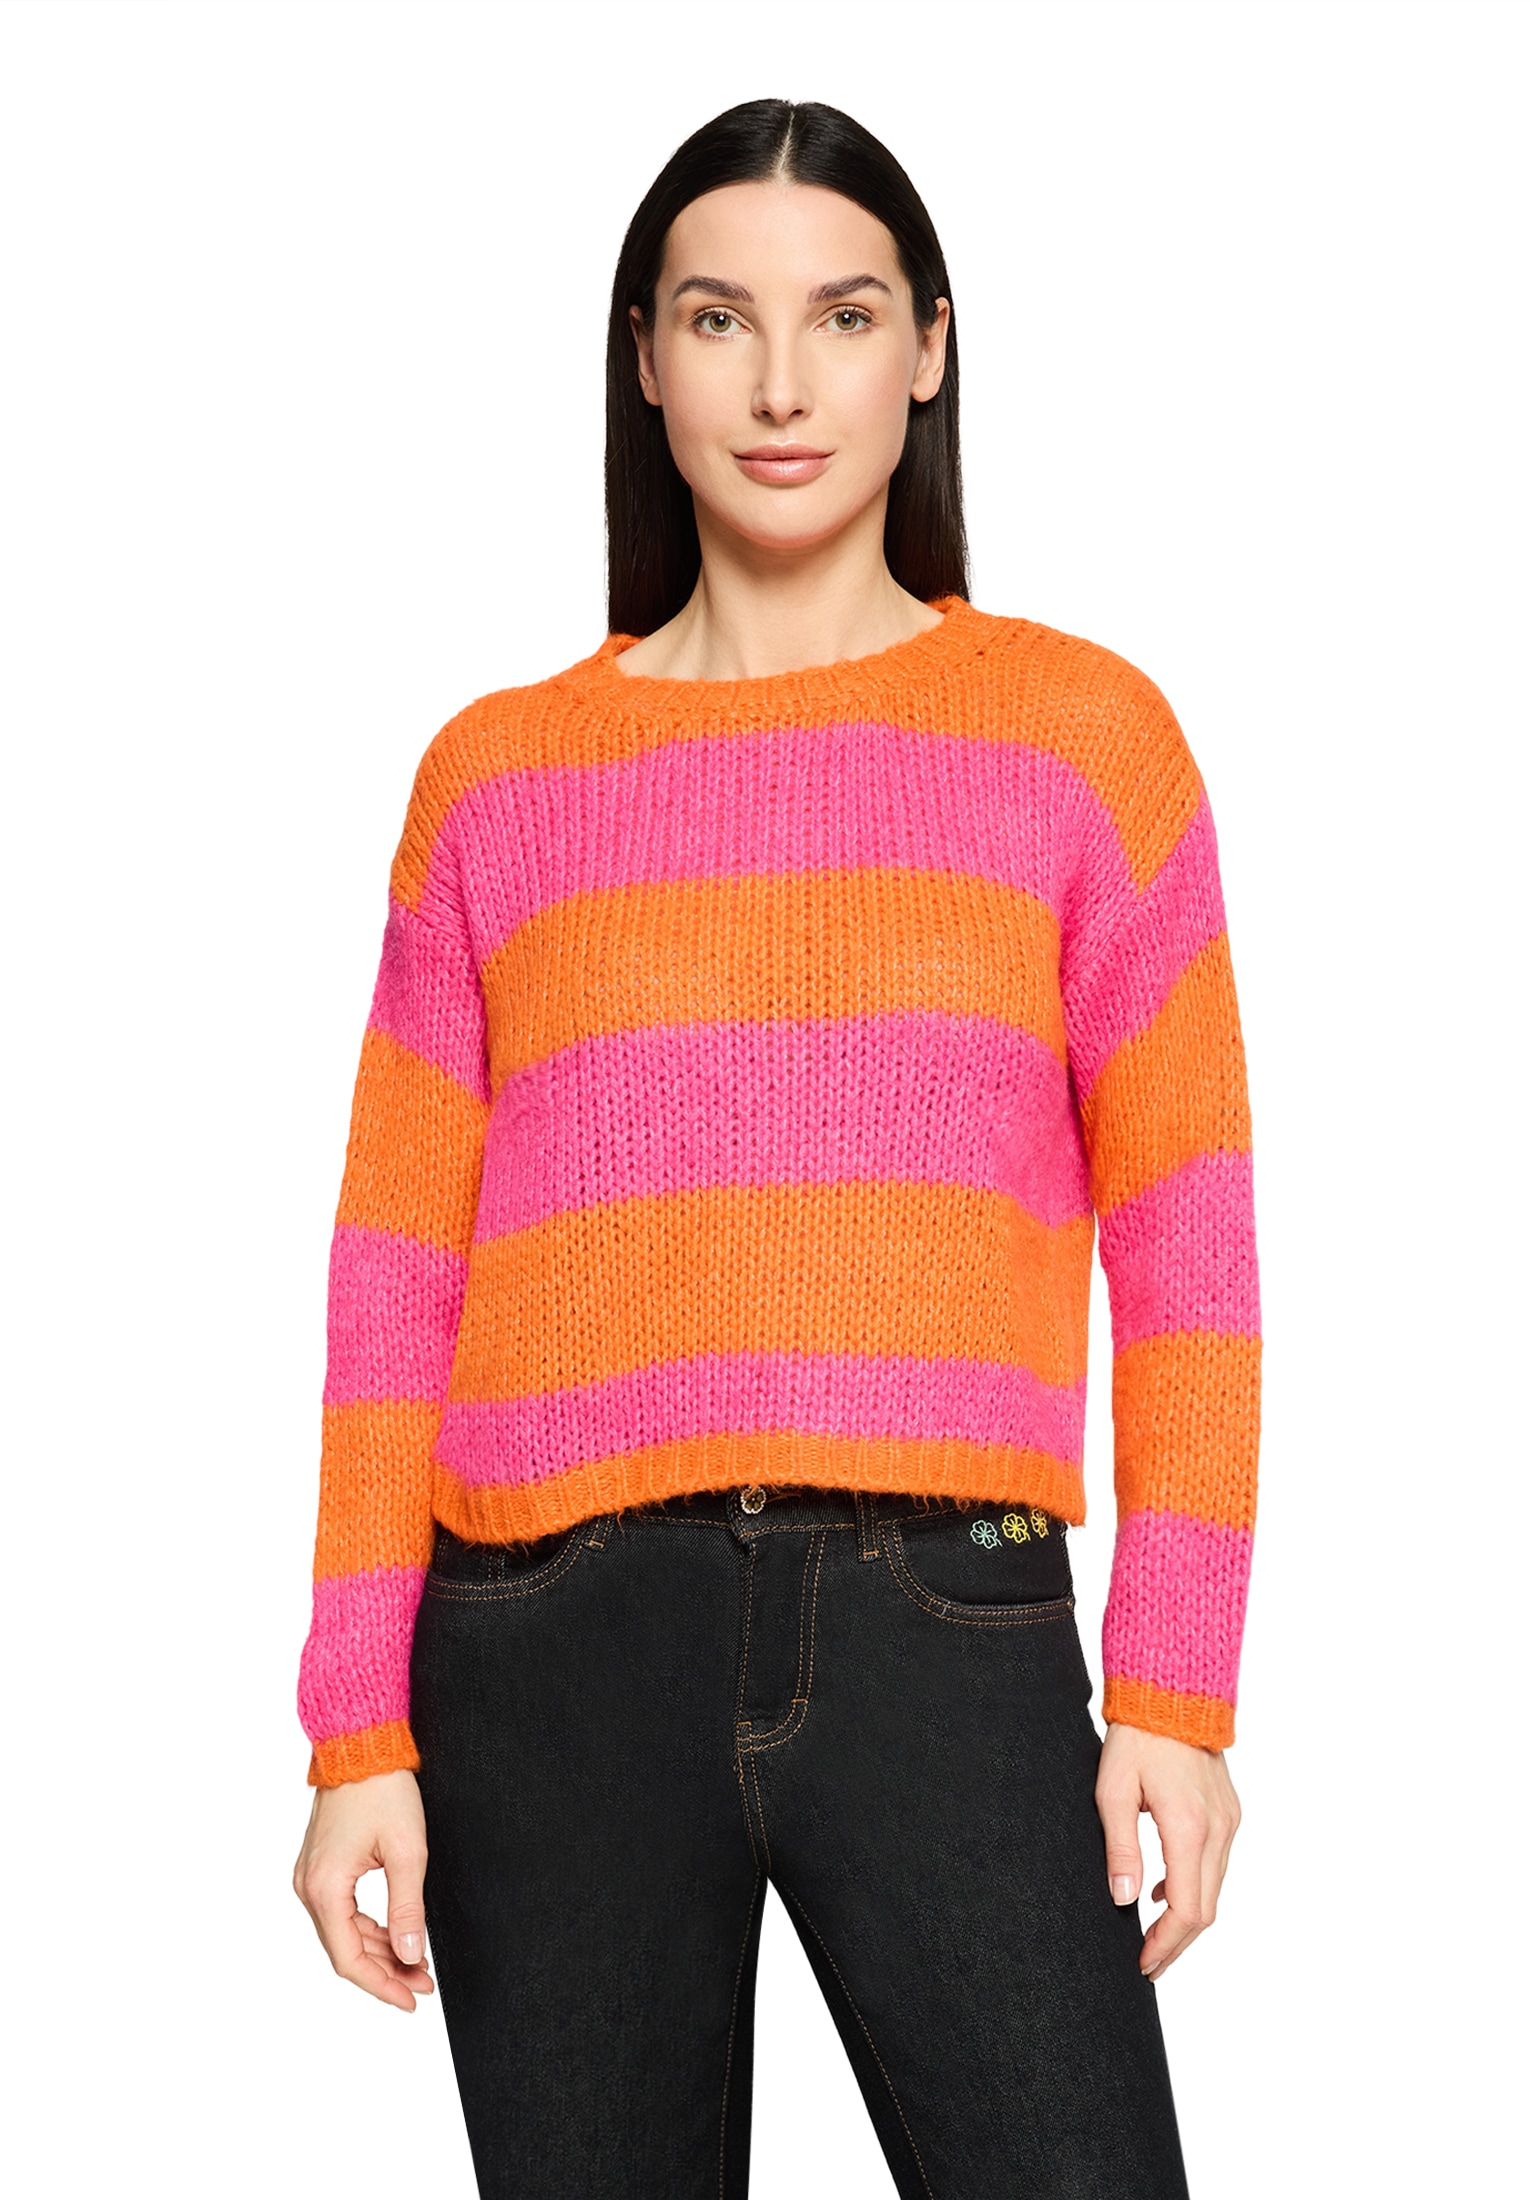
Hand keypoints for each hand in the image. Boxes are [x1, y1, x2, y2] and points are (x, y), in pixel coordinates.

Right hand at [293, 1768, 434, 2011]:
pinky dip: (368, 1928)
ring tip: (416, 1963)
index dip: (381, 1986)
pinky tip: (396, 1934)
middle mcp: (309, 1887)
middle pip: (345, 1949)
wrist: (361, 1745)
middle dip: (386, 1971)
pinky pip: (342, 1911)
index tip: (411, 2000)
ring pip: (344, 1932)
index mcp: (325, 1888)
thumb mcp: (407, 1851)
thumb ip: (407, 1908)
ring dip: (379, 1950)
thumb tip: (410, 1954)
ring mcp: (311, 1877)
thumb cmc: (383, 1790)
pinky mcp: (320, 1866)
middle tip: (423, 1983)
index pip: (349, 1959)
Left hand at [1095, 1723, 1240, 1980]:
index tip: (1143, 1965)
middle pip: (1206, 1909)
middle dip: (1177, 1943)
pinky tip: (1163, 1890)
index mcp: (1189, 1828)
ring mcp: (1229, 1820)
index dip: (1166, 1945)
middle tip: (1148, 1965)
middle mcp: (1218, 1830)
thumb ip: (1121, 1849)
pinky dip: (1195, 1886)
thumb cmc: (1136, 1737)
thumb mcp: (1113, 1791)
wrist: (1172, 1692)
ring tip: (1153, 1937)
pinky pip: (1217, 1864)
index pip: (1187, 1910)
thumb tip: (1124, 1901)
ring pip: (1215, 1889)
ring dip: (1187, 1917)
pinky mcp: (1230, 1811)